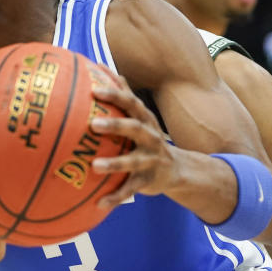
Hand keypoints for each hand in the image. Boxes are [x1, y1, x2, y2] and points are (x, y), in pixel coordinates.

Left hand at [90, 76, 179, 207]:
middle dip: (115, 125)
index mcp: (145, 120)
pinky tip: (98, 204)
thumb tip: (104, 66)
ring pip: (133, 162)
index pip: (131, 103)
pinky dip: (115, 197)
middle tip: (93, 124)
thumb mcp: (141, 117)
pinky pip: (130, 190)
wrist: (178, 170)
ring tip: (94, 166)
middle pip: (135, 128)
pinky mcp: (148, 182)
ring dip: (114, 164)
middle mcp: (151, 138)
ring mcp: (151, 160)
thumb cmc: (148, 138)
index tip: (93, 90)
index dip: (114, 95)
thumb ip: (124, 94)